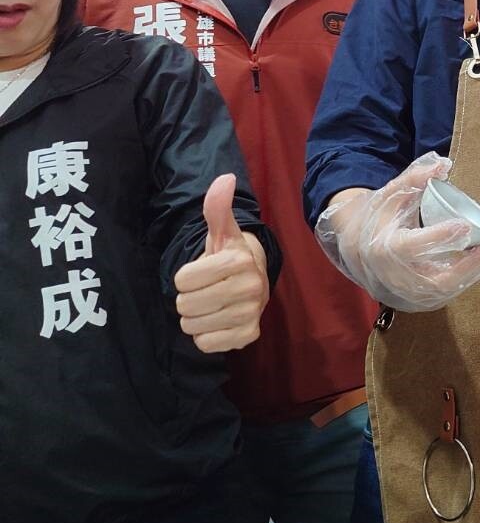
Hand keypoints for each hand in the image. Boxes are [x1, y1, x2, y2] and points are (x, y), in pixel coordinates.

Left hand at [174, 174, 269, 353]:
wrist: (254, 282)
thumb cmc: (228, 257)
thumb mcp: (220, 232)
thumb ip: (217, 207)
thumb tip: (225, 178)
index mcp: (240, 261)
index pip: (183, 280)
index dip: (186, 276)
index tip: (203, 271)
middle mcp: (250, 288)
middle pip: (185, 305)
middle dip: (189, 298)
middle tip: (206, 290)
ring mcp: (250, 314)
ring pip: (192, 326)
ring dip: (196, 317)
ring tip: (212, 305)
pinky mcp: (248, 336)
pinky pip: (205, 344)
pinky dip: (206, 335)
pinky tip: (218, 321)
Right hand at [315, 153, 479, 312]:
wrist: (358, 246)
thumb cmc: (380, 216)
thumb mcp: (392, 193)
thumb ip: (416, 177)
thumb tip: (444, 165)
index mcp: (384, 247)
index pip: (412, 246)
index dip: (439, 237)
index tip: (465, 226)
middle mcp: (394, 275)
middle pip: (436, 279)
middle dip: (468, 265)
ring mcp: (405, 291)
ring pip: (443, 291)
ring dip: (471, 274)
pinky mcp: (415, 299)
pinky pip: (444, 295)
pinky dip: (465, 281)